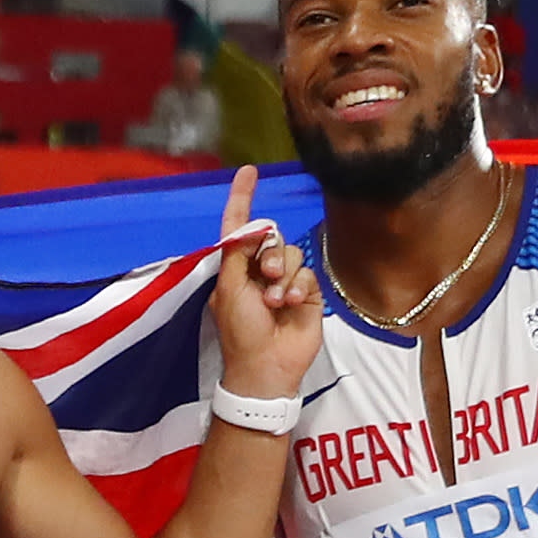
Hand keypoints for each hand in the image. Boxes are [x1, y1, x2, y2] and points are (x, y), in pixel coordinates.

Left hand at [203, 165, 324, 402]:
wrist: (267, 365)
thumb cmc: (240, 329)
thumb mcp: (229, 287)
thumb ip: (237, 251)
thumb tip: (250, 224)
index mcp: (236, 268)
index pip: (240, 227)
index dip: (242, 198)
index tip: (248, 171)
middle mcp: (260, 270)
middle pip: (273, 237)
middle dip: (270, 252)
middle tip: (265, 274)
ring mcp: (285, 281)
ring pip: (292, 254)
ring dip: (283, 275)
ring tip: (276, 301)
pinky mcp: (307, 293)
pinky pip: (307, 273)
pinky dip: (298, 287)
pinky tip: (291, 305)